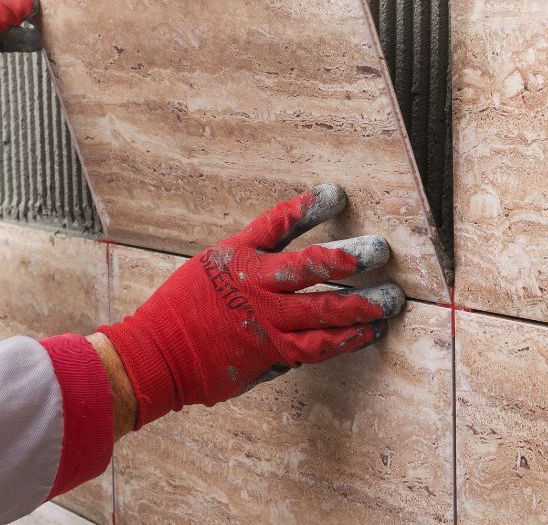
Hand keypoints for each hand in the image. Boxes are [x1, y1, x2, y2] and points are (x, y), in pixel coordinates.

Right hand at [99, 184, 405, 429]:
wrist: (157, 353)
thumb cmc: (181, 309)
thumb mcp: (210, 268)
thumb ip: (251, 261)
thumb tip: (286, 268)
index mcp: (239, 256)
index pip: (278, 222)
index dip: (309, 207)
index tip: (337, 194)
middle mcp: (256, 285)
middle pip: (311, 266)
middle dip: (350, 257)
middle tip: (381, 251)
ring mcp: (266, 320)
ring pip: (323, 310)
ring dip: (361, 305)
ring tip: (391, 300)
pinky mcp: (271, 351)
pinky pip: (316, 346)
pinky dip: (344, 340)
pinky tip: (367, 333)